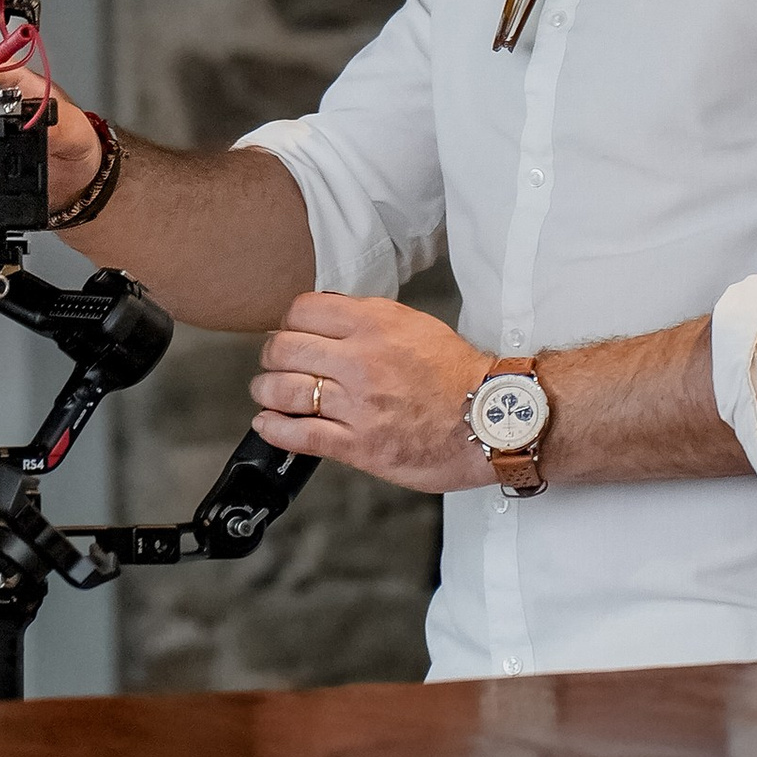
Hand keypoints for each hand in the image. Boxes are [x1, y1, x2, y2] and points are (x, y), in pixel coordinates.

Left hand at [250, 292, 491, 495]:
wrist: (490, 419)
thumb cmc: (456, 374)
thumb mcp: (412, 324)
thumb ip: (367, 319)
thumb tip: (327, 318)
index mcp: (373, 323)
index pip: (303, 311)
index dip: (289, 322)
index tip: (290, 332)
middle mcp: (360, 359)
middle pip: (285, 349)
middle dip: (271, 355)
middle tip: (273, 362)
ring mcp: (358, 404)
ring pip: (285, 390)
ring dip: (266, 390)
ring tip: (266, 392)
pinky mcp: (360, 445)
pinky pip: (302, 434)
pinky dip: (275, 428)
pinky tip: (267, 424)